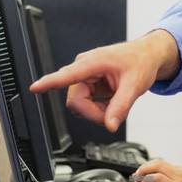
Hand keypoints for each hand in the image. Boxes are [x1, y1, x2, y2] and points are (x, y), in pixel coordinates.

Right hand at [30, 30, 179, 132]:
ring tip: (115, 101)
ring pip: (80, 105)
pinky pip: (87, 104)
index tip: (34, 88)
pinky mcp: (88, 84)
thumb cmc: (140, 62)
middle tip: (113, 114)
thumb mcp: (135, 86)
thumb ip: (121, 107)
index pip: (67, 75)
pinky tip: (112, 100)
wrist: (147, 56)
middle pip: (76, 101)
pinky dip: (100, 108)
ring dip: (97, 111)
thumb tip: (110, 125)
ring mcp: (85, 77)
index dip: (49, 83)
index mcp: (93, 63)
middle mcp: (84, 69)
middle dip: (93, 112)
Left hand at [133, 159, 181, 181]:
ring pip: (155, 168)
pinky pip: (157, 178)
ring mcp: (180, 178)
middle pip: (157, 163)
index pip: (162, 164)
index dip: (148, 169)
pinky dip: (148, 181)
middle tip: (135, 180)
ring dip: (143, 176)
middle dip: (143, 170)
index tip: (141, 178)